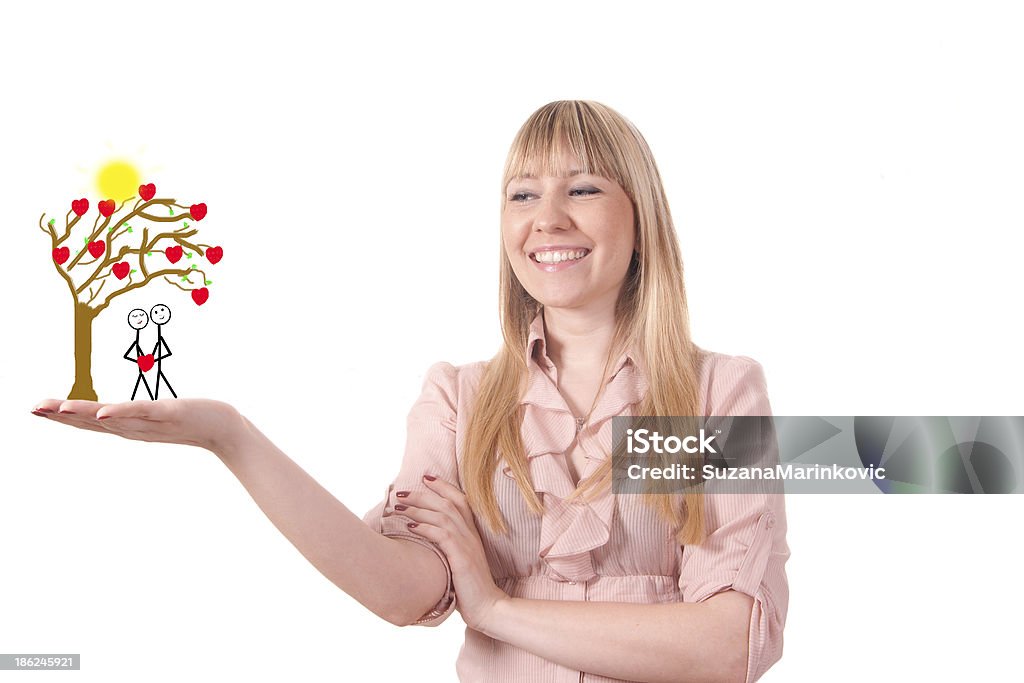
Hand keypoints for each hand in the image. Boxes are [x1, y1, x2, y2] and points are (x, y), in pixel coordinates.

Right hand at [31, 398, 245, 454]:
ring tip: (59, 408)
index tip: (35, 409)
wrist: (224, 428)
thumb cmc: (190, 419)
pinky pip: (143, 412)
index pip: (90, 422)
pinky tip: (104, 411)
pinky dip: (122, 412)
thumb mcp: (153, 416)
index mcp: (129, 427)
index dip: (62, 417)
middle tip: (33, 408)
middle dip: (62, 415)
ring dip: (85, 413)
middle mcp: (135, 428)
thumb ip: (132, 415)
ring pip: (112, 418)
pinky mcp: (170, 413)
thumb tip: (110, 411)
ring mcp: (151, 422)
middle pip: (93, 422)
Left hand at [390, 474, 508, 631]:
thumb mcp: (461, 562)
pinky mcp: (461, 557)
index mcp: (472, 533)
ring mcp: (467, 545)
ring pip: (442, 515)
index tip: (426, 477)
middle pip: (447, 503)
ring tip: (399, 507)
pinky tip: (411, 526)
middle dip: (423, 494)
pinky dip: (425, 527)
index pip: (460, 500)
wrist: (488, 607)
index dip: (444, 486)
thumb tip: (427, 539)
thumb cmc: (471, 588)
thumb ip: (450, 547)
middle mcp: (470, 534)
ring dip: (418, 508)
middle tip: (401, 492)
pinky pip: (442, 535)